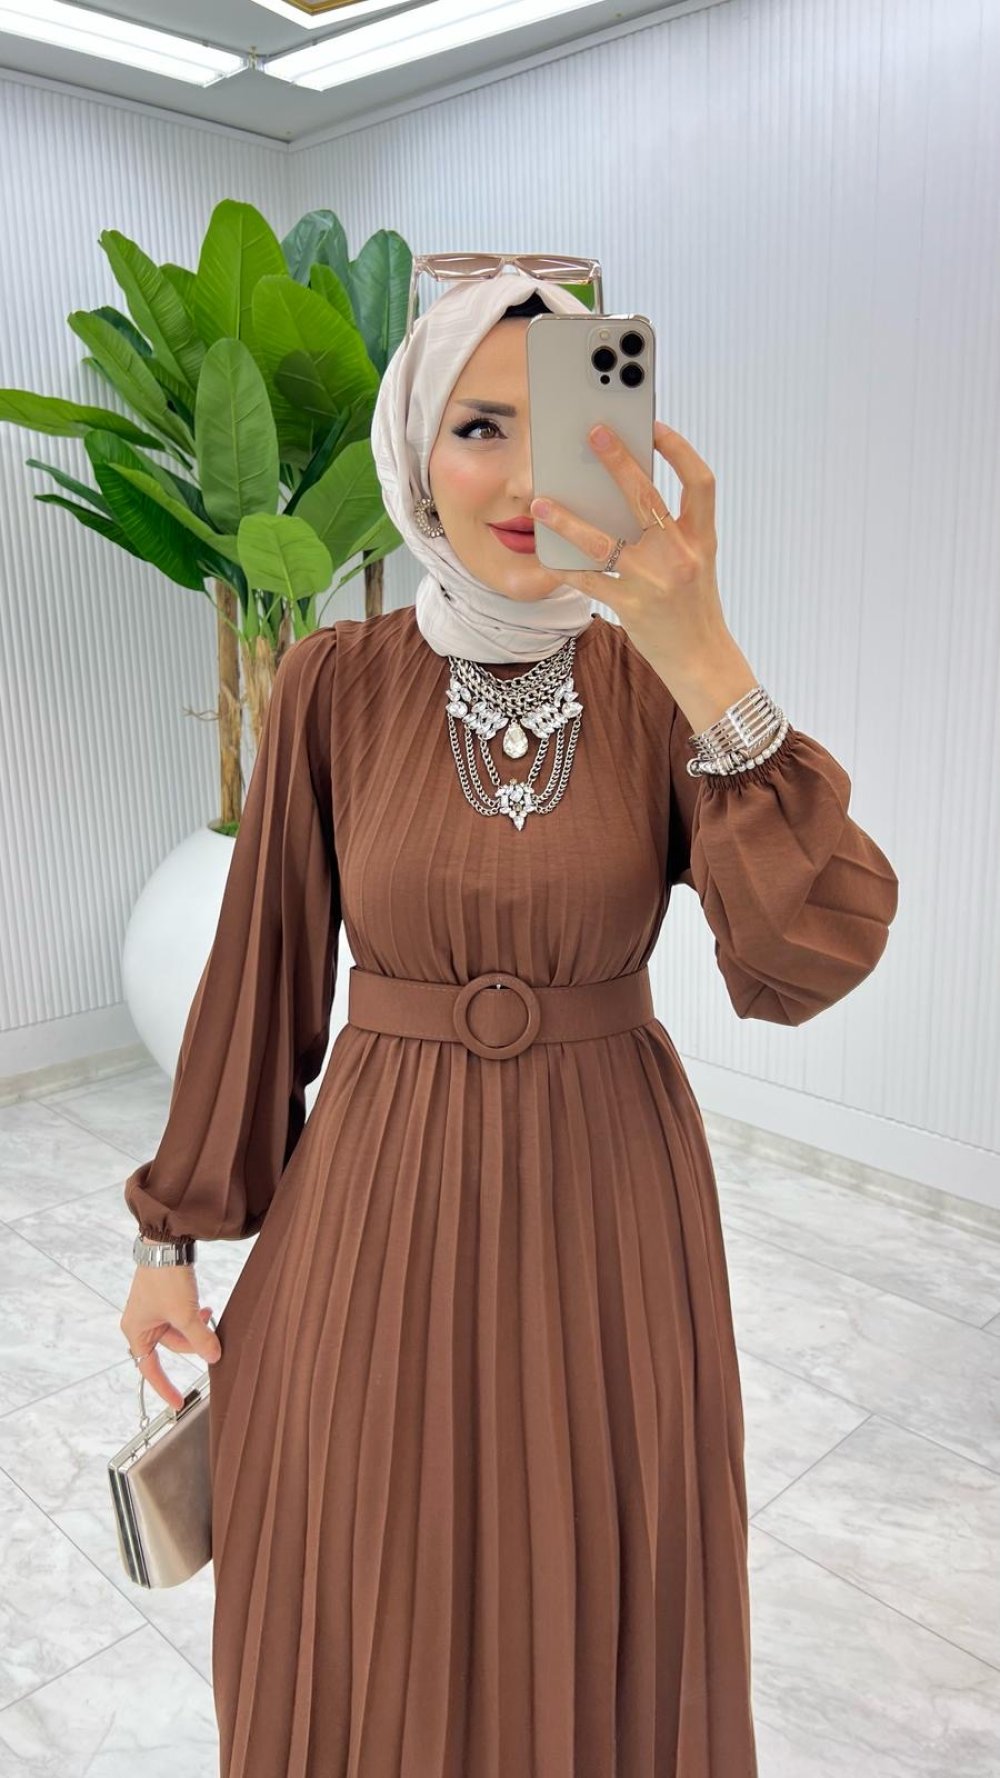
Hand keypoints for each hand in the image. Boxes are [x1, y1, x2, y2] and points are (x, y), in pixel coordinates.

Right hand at [120, 1262, 221, 1410]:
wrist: (166, 1242)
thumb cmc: (165, 1278)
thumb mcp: (185, 1313)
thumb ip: (200, 1338)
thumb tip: (215, 1358)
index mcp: (136, 1331)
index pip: (150, 1370)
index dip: (165, 1388)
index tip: (179, 1403)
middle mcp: (141, 1322)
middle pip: (171, 1346)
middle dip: (193, 1344)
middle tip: (213, 1342)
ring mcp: (153, 1310)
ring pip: (179, 1330)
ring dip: (196, 1328)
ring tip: (209, 1316)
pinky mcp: (164, 1298)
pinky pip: (181, 1317)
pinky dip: (194, 1317)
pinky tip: (207, 1310)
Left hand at [529, 421, 731, 680]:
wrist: (702, 660)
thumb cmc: (694, 606)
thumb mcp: (696, 562)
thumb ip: (671, 530)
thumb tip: (626, 492)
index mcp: (702, 539)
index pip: (700, 482)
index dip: (680, 450)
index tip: (655, 426)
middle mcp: (680, 556)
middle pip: (646, 497)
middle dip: (619, 460)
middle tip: (594, 432)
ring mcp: (654, 582)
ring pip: (603, 541)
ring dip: (567, 520)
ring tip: (540, 503)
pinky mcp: (630, 607)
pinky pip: (589, 580)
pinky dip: (566, 566)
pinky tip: (549, 554)